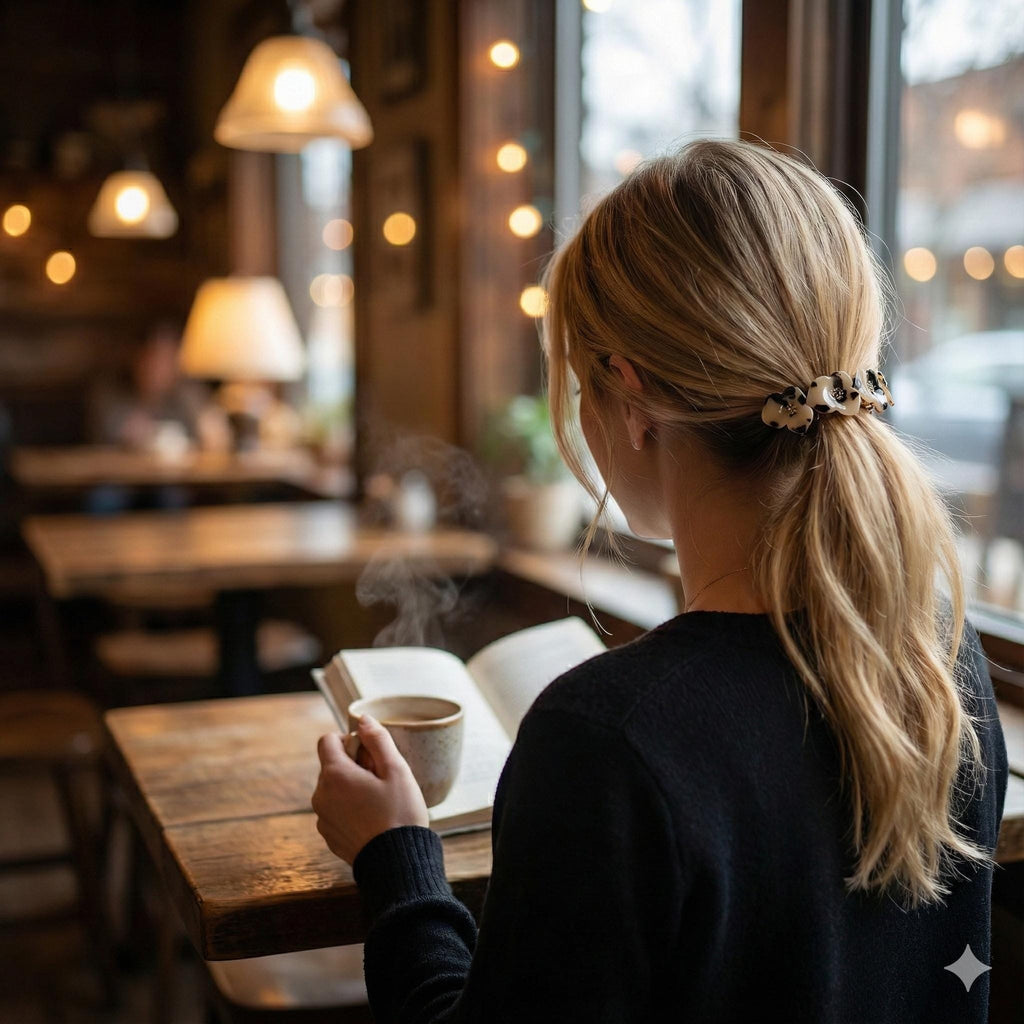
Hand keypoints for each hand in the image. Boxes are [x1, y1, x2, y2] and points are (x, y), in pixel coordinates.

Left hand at [312, 715, 429, 865]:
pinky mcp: (329, 836)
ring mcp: (323, 818)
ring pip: (333, 789)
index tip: (370, 754)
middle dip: (354, 765)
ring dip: (351, 788)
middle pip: (331, 765)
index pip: (327, 740)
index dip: (349, 740)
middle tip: (382, 780)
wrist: (397, 864)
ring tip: (379, 802)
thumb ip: (378, 739)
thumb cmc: (400, 814)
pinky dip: (350, 809)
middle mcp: (321, 795)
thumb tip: (363, 719)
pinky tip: (373, 820)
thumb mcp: (397, 770)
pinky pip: (335, 811)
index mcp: (335, 775)